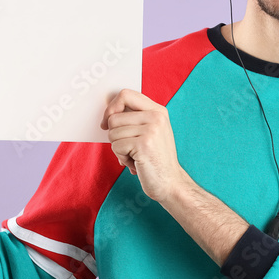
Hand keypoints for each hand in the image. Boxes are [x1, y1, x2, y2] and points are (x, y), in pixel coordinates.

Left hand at [100, 89, 186, 203]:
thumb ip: (134, 119)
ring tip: (135, 156)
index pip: (125, 94)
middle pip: (114, 117)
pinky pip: (116, 146)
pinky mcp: (143, 144)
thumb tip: (108, 113)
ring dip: (118, 148)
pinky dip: (121, 158)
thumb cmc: (155, 159)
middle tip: (130, 148)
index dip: (111, 107)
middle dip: (115, 135)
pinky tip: (136, 163)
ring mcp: (151, 129)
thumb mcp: (150, 132)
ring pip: (112, 132)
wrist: (170, 183)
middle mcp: (156, 117)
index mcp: (158, 111)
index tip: (108, 122)